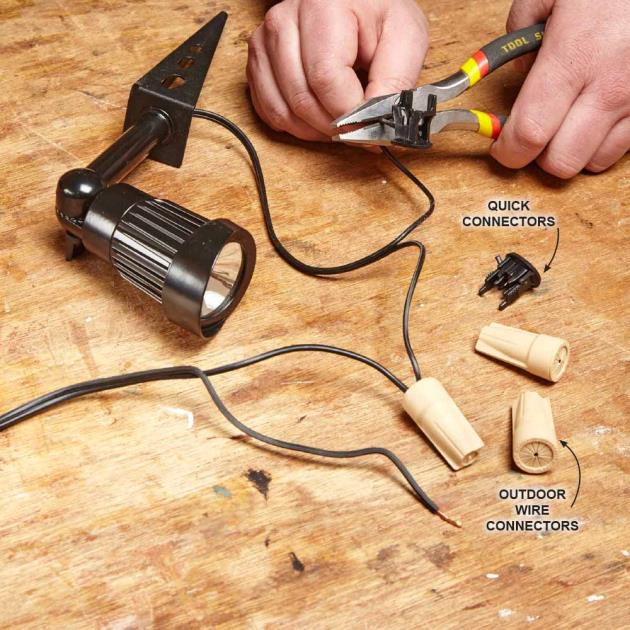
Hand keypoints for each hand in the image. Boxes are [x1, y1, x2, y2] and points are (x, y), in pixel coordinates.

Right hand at [246, 0, 427, 140]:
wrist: (351, 1)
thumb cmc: (376, 16)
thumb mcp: (405, 38)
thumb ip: (394, 81)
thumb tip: (375, 126)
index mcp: (322, 7)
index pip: (326, 79)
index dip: (350, 115)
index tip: (371, 126)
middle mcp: (283, 21)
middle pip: (303, 100)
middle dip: (335, 127)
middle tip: (359, 129)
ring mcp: (265, 43)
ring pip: (284, 112)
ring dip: (316, 131)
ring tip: (341, 123)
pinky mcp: (258, 63)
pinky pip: (271, 113)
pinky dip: (297, 127)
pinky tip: (319, 118)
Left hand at [491, 0, 629, 176]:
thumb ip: (521, 28)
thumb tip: (520, 67)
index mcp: (574, 56)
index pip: (529, 134)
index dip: (507, 151)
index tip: (501, 146)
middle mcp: (610, 86)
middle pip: (561, 162)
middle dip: (538, 156)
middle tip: (533, 135)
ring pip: (594, 161)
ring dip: (574, 150)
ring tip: (569, 121)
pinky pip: (625, 146)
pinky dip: (605, 141)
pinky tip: (598, 115)